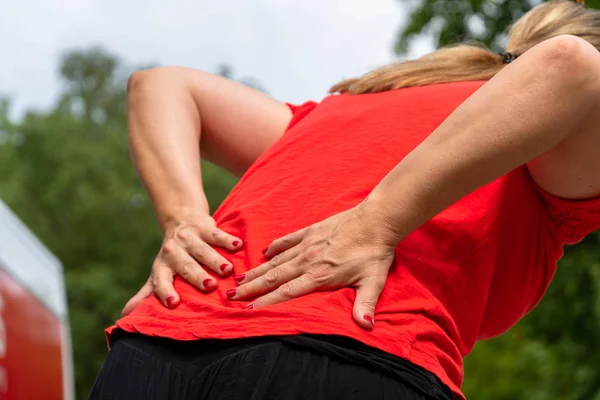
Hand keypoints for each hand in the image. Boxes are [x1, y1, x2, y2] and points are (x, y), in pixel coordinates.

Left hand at [122, 213, 241, 315]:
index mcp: (162, 266)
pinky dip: (227, 240)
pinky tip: (237, 246)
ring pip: (202, 250)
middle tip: (209, 287)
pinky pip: (216, 233)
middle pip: (185, 265)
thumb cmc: (173, 256)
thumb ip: (147, 294)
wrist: (180, 219)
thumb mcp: (160, 272)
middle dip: (197, 276)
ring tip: (227, 270)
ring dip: (215, 259)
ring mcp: (189, 237)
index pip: (161, 280)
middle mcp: (173, 251)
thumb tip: (125, 315)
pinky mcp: (204, 226)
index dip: (165, 291)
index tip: (173, 303)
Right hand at [230, 205, 395, 329]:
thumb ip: (365, 304)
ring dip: (257, 270)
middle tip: (231, 295)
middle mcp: (308, 260)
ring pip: (276, 260)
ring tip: (239, 278)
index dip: (267, 302)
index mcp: (320, 275)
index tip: (248, 310)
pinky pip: (287, 240)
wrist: (377, 219)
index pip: (287, 292)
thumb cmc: (375, 252)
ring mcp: (307, 244)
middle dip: (252, 288)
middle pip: (274, 277)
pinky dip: (274, 247)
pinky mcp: (311, 230)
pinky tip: (264, 253)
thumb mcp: (373, 281)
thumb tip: (365, 327)